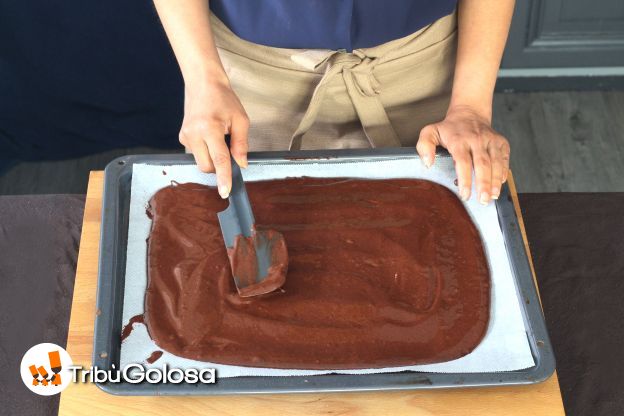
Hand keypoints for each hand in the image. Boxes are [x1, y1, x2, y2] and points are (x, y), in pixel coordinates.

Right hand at [179, 77, 248, 198]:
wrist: (202, 83)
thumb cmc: (223, 98)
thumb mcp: (240, 119)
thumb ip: (241, 144)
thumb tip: (241, 164)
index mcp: (210, 128)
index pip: (219, 160)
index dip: (224, 177)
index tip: (225, 191)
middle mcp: (194, 134)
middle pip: (207, 166)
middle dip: (219, 166)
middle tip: (229, 149)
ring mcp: (185, 136)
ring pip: (201, 162)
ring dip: (212, 157)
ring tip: (218, 137)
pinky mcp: (182, 137)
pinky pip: (196, 154)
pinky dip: (206, 150)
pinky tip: (209, 135)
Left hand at [416, 105, 509, 204]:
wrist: (470, 113)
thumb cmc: (449, 128)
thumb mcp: (430, 132)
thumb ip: (424, 146)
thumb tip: (428, 163)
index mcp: (459, 140)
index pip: (463, 162)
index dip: (465, 179)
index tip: (465, 194)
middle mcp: (477, 140)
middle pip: (482, 164)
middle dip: (483, 183)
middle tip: (482, 200)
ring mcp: (491, 140)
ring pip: (496, 162)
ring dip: (496, 180)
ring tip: (493, 196)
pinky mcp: (501, 142)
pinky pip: (505, 158)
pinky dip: (504, 171)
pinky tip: (501, 183)